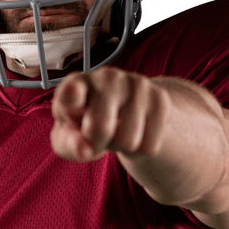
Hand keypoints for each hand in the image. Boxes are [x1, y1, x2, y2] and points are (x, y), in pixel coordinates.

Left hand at [50, 68, 167, 161]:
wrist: (122, 109)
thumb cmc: (85, 123)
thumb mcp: (68, 136)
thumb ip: (69, 144)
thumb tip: (85, 151)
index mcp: (76, 83)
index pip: (72, 89)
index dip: (72, 94)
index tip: (73, 96)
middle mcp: (107, 77)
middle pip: (99, 129)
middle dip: (97, 143)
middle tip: (95, 135)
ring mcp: (136, 84)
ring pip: (128, 141)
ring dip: (120, 147)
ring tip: (115, 131)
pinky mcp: (160, 99)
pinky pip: (150, 146)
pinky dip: (140, 149)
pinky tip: (134, 131)